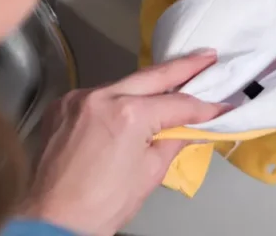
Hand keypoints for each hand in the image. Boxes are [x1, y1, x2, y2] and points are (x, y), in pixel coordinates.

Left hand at [23, 51, 224, 234]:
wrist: (54, 220)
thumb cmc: (102, 205)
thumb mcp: (149, 173)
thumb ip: (174, 141)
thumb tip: (191, 128)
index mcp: (128, 115)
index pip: (176, 104)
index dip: (203, 107)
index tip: (221, 105)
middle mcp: (101, 97)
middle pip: (151, 76)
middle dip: (183, 67)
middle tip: (207, 57)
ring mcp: (77, 98)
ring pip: (121, 84)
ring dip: (145, 86)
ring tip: (171, 83)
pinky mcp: (61, 105)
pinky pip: (96, 96)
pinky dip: (114, 100)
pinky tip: (127, 107)